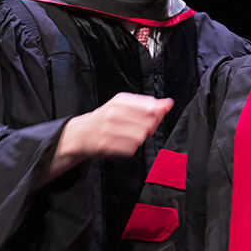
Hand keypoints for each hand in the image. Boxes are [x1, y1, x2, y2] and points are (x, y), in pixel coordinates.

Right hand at [40, 93, 174, 185]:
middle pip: (148, 123)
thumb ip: (148, 104)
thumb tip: (168, 103)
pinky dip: (131, 148)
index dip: (157, 115)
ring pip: (140, 137)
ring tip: (130, 135)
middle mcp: (113, 114)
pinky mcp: (106, 145)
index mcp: (119, 101)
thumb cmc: (106, 118)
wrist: (82, 134)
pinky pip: (130, 149)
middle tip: (141, 128)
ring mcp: (108, 130)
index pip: (149, 107)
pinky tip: (124, 143)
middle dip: (150, 127)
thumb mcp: (125, 105)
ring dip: (140, 138)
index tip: (154, 117)